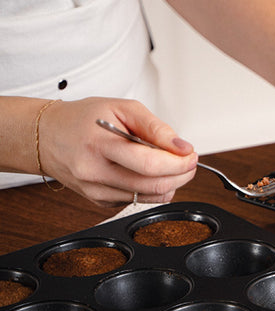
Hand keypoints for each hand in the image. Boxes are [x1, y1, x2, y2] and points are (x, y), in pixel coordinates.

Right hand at [38, 98, 197, 206]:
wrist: (47, 137)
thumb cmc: (82, 119)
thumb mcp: (121, 108)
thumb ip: (155, 128)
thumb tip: (182, 148)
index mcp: (99, 145)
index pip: (149, 164)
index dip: (179, 163)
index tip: (191, 155)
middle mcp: (95, 172)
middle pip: (153, 185)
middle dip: (182, 174)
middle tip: (189, 161)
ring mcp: (97, 191)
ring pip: (150, 197)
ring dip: (172, 183)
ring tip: (172, 165)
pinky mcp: (100, 202)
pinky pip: (138, 200)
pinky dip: (154, 189)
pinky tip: (150, 173)